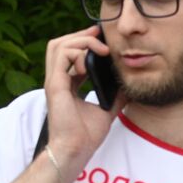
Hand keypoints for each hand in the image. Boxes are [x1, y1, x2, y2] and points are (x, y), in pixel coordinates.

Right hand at [42, 25, 123, 179]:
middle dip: (80, 35)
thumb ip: (115, 97)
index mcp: (67, 84)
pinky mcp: (55, 85)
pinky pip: (61, 56)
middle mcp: (58, 79)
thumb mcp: (106, 110)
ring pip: (57, 45)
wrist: (76, 149)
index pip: (70, 55)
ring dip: (79, 40)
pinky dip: (76, 52)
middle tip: (99, 32)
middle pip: (60, 44)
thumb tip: (128, 87)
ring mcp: (54, 81)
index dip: (84, 43)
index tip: (102, 39)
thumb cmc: (86, 135)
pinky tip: (91, 60)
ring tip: (99, 48)